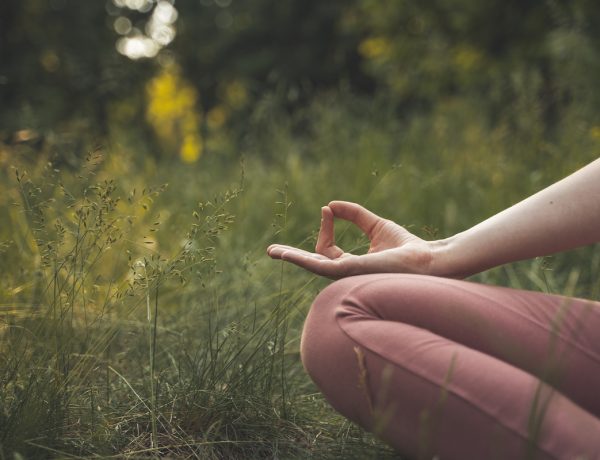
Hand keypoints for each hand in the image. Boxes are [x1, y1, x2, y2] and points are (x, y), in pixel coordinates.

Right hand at [267, 201, 434, 278]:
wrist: (426, 259)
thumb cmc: (406, 247)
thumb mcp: (375, 225)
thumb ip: (354, 215)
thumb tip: (331, 205)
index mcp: (351, 264)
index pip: (327, 248)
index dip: (325, 227)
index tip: (329, 210)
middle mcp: (346, 273)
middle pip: (313, 263)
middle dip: (292, 257)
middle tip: (271, 251)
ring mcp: (347, 275)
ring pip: (313, 266)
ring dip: (292, 258)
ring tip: (273, 251)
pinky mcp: (350, 271)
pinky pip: (321, 265)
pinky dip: (303, 259)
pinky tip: (287, 254)